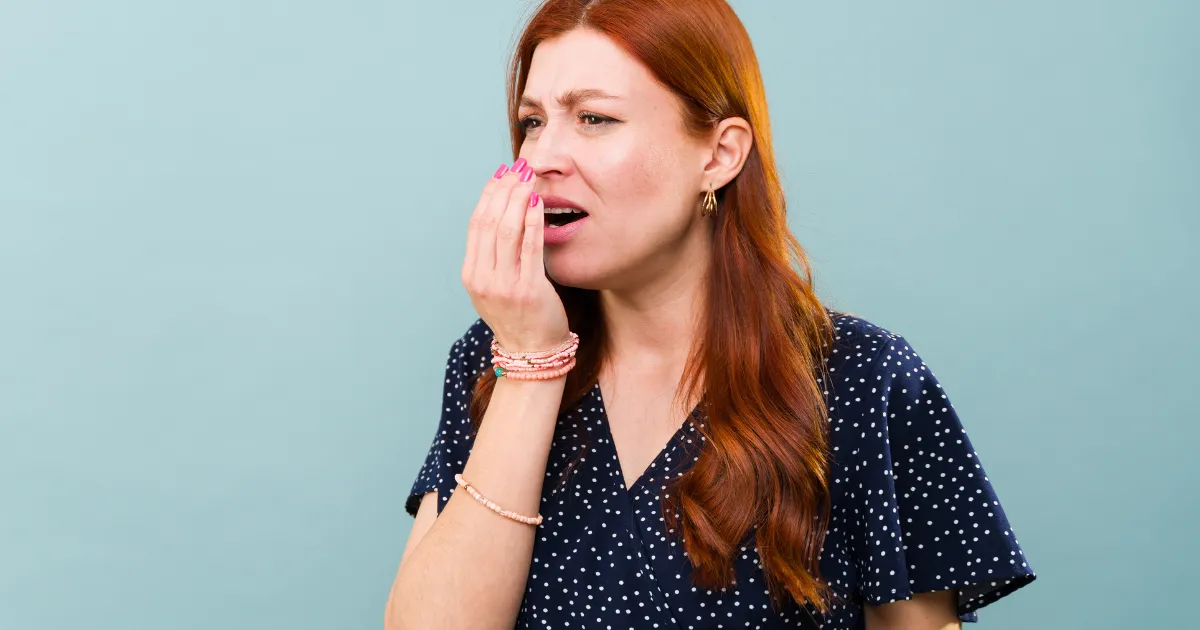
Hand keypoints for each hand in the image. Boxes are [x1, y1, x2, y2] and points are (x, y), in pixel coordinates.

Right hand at [461, 159, 569, 352]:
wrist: (531, 352)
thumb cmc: (519, 316)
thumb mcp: (495, 287)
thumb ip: (494, 257)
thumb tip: (502, 215)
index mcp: (472, 274)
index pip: (476, 223)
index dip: (488, 194)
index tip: (501, 173)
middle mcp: (483, 278)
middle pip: (489, 221)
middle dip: (503, 189)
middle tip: (518, 167)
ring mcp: (503, 285)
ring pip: (505, 230)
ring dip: (517, 198)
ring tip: (528, 176)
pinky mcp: (528, 289)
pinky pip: (529, 247)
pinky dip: (532, 220)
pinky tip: (538, 201)